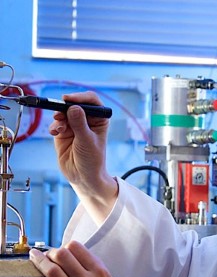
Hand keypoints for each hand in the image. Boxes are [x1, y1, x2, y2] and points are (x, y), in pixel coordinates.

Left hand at [30, 241, 122, 276]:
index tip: (63, 249)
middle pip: (62, 256)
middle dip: (51, 252)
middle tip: (47, 254)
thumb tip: (76, 256)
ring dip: (40, 263)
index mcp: (99, 271)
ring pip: (52, 271)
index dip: (66, 246)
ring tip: (36, 260)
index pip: (76, 248)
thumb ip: (94, 267)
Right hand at [49, 91, 117, 222]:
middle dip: (65, 107)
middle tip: (59, 113)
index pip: (91, 101)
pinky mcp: (63, 132)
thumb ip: (79, 124)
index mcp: (99, 119)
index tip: (69, 99)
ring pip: (63, 113)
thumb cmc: (92, 160)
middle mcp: (87, 120)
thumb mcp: (87, 141)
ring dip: (58, 118)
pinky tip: (55, 133)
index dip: (80, 97)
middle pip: (75, 104)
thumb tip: (73, 107)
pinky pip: (56, 123)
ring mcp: (74, 125)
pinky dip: (54, 126)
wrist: (83, 177)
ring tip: (59, 128)